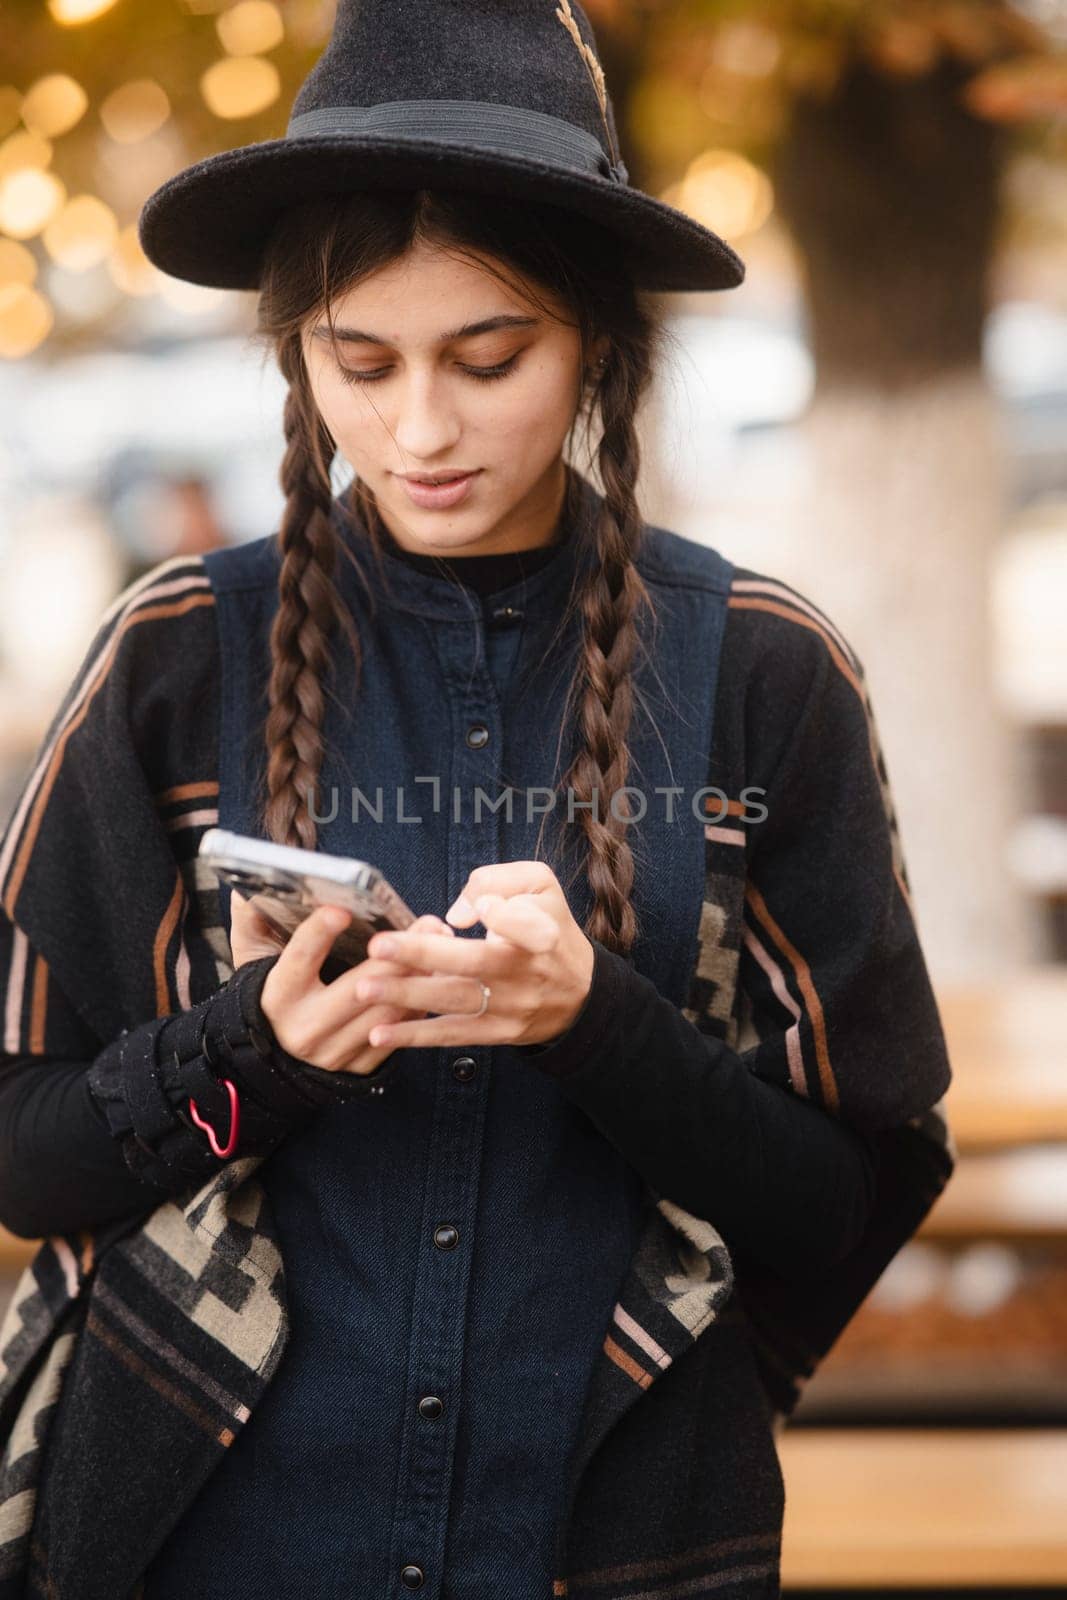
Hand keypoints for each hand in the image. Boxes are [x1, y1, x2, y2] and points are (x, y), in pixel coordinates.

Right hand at [231, 896, 455, 1076]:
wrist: (273, 1057)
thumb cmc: (271, 993)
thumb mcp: (251, 958)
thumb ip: (252, 920)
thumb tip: (251, 885)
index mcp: (278, 997)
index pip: (300, 960)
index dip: (319, 933)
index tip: (342, 908)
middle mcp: (305, 1029)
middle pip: (359, 989)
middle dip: (397, 954)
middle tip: (426, 923)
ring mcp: (334, 1053)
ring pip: (386, 1013)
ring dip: (418, 977)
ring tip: (440, 945)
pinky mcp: (358, 1067)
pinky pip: (398, 1034)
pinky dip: (419, 1004)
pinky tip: (434, 977)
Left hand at [357, 860, 595, 1049]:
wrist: (581, 995)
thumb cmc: (550, 927)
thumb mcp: (540, 887)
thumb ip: (499, 880)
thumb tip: (456, 914)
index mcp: (541, 932)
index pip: (527, 925)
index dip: (504, 916)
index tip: (482, 906)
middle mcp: (524, 971)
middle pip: (473, 963)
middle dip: (422, 954)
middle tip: (378, 946)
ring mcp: (509, 1006)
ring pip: (454, 1001)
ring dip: (407, 995)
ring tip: (365, 988)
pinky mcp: (494, 1032)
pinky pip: (450, 1035)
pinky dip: (414, 1035)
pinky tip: (379, 1032)